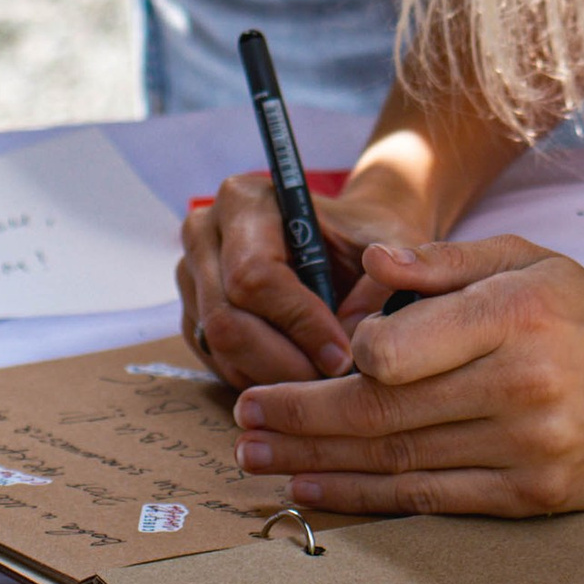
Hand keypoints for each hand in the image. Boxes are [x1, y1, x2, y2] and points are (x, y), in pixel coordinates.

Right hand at [177, 164, 432, 390]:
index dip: (300, 323)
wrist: (348, 241)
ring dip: (275, 379)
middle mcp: (204, 234)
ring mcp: (192, 278)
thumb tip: (353, 338)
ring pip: (221, 349)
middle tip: (334, 383)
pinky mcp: (193, 316)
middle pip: (227, 319)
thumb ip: (380, 287)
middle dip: (285, 362)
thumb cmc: (369, 239)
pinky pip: (218, 365)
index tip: (344, 355)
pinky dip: (262, 382)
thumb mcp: (390, 249)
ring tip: (324, 382)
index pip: (255, 275)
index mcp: (244, 200)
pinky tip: (302, 376)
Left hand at [229, 233, 583, 518]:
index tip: (297, 363)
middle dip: (298, 421)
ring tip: (258, 460)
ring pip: (396, 461)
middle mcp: (517, 385)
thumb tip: (370, 266)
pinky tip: (319, 489)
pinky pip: (431, 500)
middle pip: (381, 412)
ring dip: (315, 464)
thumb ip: (443, 264)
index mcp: (511, 315)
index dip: (339, 363)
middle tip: (239, 423)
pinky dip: (367, 498)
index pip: (395, 353)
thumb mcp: (525, 259)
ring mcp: (525, 449)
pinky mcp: (530, 496)